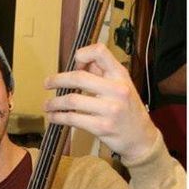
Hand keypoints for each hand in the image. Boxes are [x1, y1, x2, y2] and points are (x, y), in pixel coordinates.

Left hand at [42, 43, 158, 161]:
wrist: (141, 137)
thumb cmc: (127, 108)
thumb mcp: (120, 84)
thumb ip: (101, 71)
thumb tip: (80, 60)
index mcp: (120, 75)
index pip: (100, 52)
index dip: (83, 54)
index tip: (75, 63)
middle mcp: (117, 90)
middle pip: (79, 77)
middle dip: (58, 80)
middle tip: (47, 84)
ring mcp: (110, 110)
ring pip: (72, 100)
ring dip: (55, 103)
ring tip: (47, 105)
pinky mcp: (102, 127)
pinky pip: (73, 119)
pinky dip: (59, 117)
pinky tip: (54, 117)